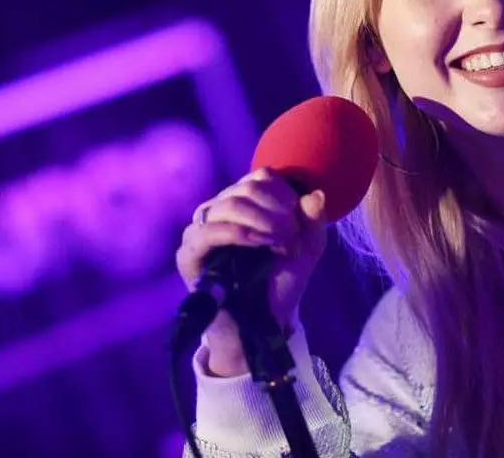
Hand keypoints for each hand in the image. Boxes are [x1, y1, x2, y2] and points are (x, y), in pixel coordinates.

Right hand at [175, 168, 326, 375]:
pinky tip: (261, 243)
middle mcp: (216, 211)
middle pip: (247, 188)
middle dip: (277, 211)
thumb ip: (313, 222)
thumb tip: (315, 194)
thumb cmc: (279, 284)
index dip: (284, 194)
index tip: (299, 219)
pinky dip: (241, 232)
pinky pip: (211, 231)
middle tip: (292, 238)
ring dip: (263, 220)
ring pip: (230, 203)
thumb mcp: (305, 251)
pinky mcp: (188, 254)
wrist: (261, 327)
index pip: (259, 177)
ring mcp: (199, 230)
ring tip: (281, 243)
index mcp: (240, 203)